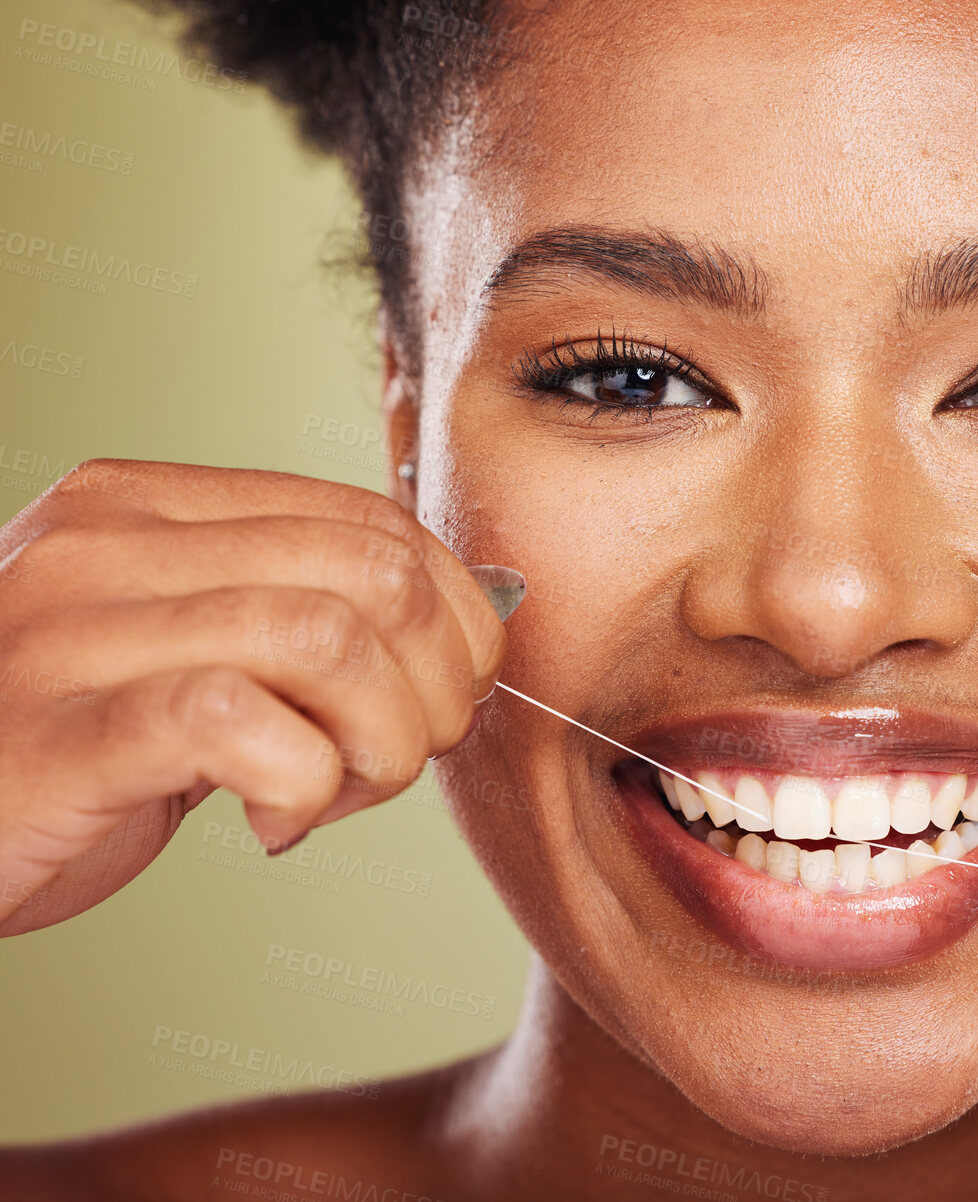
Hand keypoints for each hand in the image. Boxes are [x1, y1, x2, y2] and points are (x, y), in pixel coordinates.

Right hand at [0, 459, 510, 935]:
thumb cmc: (64, 751)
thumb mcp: (181, 652)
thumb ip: (289, 617)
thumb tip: (462, 624)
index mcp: (148, 504)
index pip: (373, 519)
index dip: (453, 613)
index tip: (447, 692)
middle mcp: (108, 543)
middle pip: (376, 575)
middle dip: (435, 684)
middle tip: (397, 754)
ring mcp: (73, 629)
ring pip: (330, 640)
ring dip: (382, 742)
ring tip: (335, 791)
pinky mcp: (59, 728)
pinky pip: (241, 721)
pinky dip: (302, 782)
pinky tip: (270, 819)